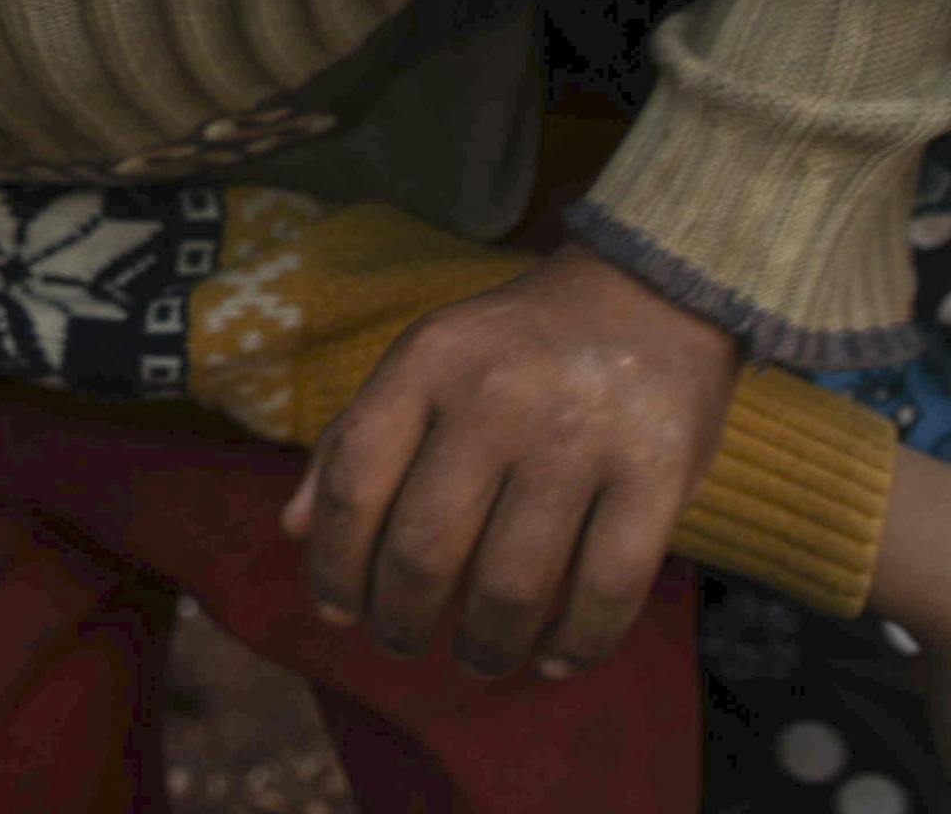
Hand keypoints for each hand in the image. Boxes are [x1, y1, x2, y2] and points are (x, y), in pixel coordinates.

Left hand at [280, 244, 735, 678]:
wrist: (648, 292)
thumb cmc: (515, 348)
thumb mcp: (424, 362)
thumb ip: (356, 438)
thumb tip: (294, 529)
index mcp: (428, 362)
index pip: (356, 483)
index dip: (335, 565)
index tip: (337, 611)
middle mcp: (497, 396)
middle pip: (426, 549)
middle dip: (402, 619)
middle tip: (402, 641)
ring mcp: (579, 436)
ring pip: (512, 586)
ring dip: (485, 646)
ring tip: (477, 657)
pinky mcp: (656, 473)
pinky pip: (607, 590)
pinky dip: (575, 644)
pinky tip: (552, 656)